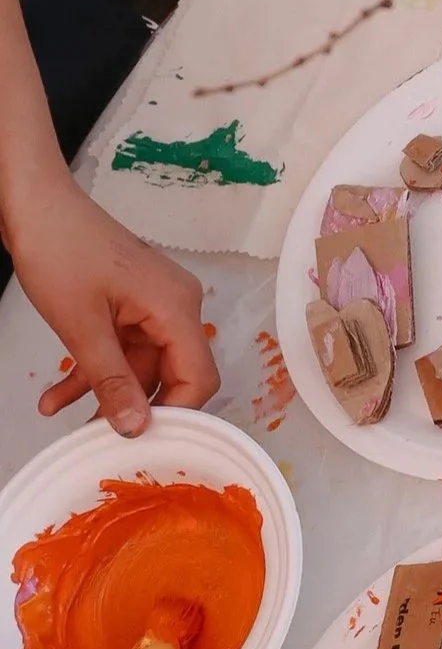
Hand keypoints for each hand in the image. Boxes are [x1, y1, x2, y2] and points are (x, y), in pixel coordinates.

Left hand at [15, 178, 214, 436]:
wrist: (34, 205)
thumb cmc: (61, 251)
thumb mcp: (82, 326)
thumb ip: (112, 380)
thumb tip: (136, 427)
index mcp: (177, 307)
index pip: (199, 376)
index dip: (177, 413)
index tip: (142, 443)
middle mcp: (175, 306)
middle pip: (171, 374)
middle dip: (135, 408)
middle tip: (101, 442)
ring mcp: (151, 305)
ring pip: (138, 367)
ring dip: (103, 392)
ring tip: (66, 425)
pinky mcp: (128, 304)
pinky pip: (119, 349)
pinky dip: (92, 371)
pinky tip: (56, 397)